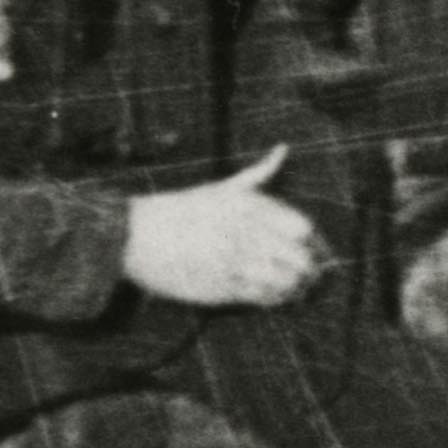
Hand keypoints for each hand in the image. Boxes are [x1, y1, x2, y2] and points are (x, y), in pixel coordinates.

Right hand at [118, 144, 326, 310]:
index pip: (302, 229)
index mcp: (249, 208)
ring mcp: (234, 264)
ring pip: (284, 283)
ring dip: (294, 287)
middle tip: (310, 273)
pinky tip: (274, 295)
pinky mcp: (220, 290)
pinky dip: (274, 299)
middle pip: (299, 259)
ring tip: (296, 287)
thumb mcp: (221, 188)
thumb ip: (259, 172)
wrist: (137, 237)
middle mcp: (245, 235)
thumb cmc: (182, 209)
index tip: (307, 246)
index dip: (310, 240)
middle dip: (308, 267)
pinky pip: (261, 299)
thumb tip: (283, 149)